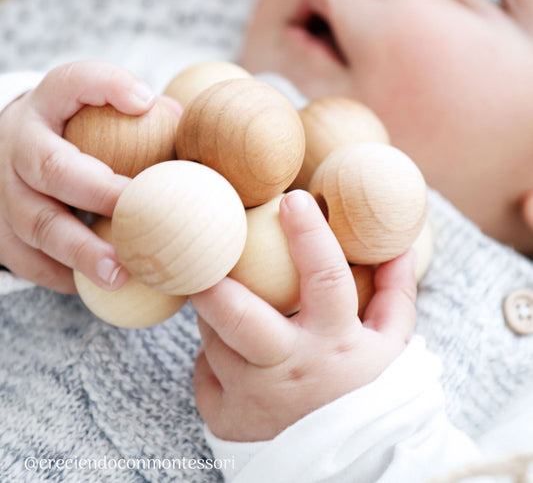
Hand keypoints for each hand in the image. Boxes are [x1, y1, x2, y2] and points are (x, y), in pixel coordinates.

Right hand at [0, 61, 155, 292]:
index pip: (71, 82)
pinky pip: (26, 258)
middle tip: (140, 217)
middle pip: (52, 167)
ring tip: (119, 274)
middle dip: (98, 194)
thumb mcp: (96, 111)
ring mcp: (3, 189)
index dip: (106, 88)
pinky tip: (94, 286)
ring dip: (80, 251)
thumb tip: (184, 121)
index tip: (146, 102)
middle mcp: (19, 144)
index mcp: (48, 105)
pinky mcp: (0, 230)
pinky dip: (61, 275)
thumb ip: (139, 114)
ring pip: (37, 223)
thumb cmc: (74, 134)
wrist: (12, 152)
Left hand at [192, 189, 416, 441]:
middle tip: (204, 252)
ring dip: (216, 313)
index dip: (309, 234)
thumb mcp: (392, 343)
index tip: (292, 199)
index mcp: (335, 344)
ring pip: (213, 337)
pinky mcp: (226, 419)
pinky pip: (204, 372)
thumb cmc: (369, 392)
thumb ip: (395, 292)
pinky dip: (213, 357)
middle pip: (237, 316)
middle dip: (214, 280)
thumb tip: (398, 246)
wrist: (351, 464)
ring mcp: (253, 398)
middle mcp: (290, 370)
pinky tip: (234, 358)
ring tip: (233, 305)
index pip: (325, 277)